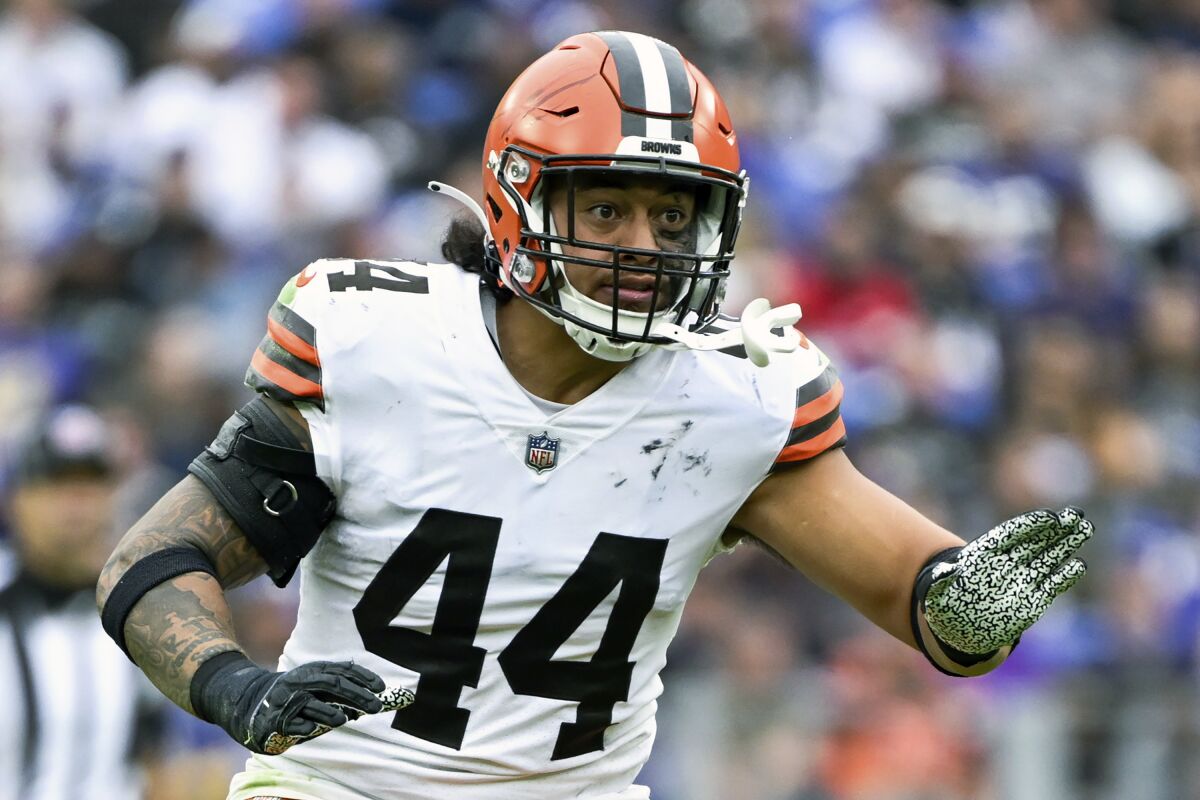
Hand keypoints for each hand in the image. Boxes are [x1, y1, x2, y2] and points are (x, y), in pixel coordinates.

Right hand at [191, 653, 409, 754]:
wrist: (247, 703)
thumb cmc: (292, 697)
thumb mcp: (314, 687)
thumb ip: (337, 692)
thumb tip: (366, 703)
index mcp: (313, 671)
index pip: (342, 670)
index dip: (363, 678)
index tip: (381, 687)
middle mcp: (301, 681)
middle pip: (332, 684)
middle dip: (356, 695)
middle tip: (376, 706)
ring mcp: (287, 700)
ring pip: (312, 703)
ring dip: (330, 711)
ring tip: (345, 718)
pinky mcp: (275, 720)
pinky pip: (292, 724)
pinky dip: (304, 727)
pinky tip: (313, 730)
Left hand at [923, 507, 1091, 654]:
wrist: (961, 626)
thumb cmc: (948, 603)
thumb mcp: (938, 592)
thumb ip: (942, 581)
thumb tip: (943, 572)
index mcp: (985, 554)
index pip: (1011, 535)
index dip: (1030, 525)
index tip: (1050, 516)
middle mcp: (1008, 563)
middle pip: (1035, 541)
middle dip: (1056, 528)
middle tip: (1076, 514)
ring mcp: (1022, 580)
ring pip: (1048, 558)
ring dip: (1066, 545)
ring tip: (1086, 527)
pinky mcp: (1033, 600)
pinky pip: (1051, 585)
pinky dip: (1065, 576)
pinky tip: (1079, 565)